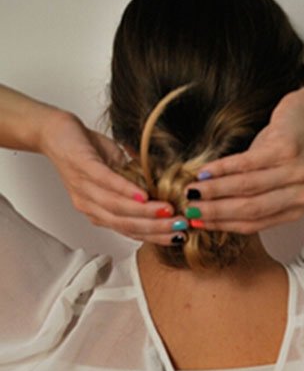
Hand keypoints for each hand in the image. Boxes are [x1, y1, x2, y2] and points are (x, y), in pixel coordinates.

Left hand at [40, 112, 187, 244]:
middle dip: (156, 228)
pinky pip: (105, 182)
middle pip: (126, 225)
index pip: (130, 231)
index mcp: (99, 211)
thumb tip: (165, 189)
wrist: (56, 132)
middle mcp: (90, 206)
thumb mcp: (117, 171)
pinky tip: (142, 194)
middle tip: (181, 228)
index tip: (179, 237)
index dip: (156, 236)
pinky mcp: (82, 167)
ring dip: (145, 213)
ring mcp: (84, 188)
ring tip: (168, 212)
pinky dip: (125, 190)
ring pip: (116, 209)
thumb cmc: (87, 152)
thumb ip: (137, 184)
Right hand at [183, 90, 303, 233]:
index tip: (197, 223)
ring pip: (247, 187)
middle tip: (189, 210)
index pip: (253, 224)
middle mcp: (301, 193)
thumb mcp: (270, 179)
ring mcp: (297, 171)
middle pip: (250, 209)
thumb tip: (207, 213)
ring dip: (214, 191)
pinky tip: (205, 171)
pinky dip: (222, 168)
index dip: (222, 224)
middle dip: (214, 211)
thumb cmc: (284, 149)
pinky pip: (247, 163)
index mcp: (296, 208)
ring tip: (191, 191)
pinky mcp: (288, 148)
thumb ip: (247, 198)